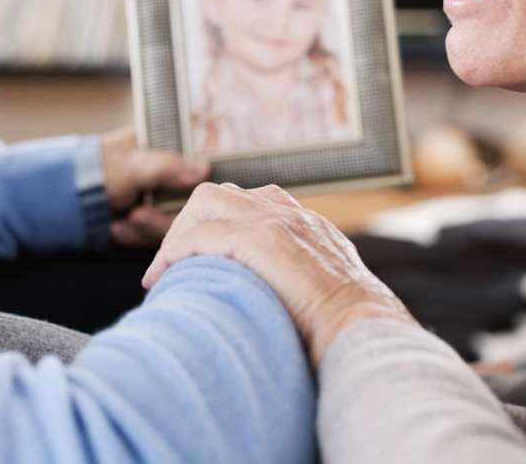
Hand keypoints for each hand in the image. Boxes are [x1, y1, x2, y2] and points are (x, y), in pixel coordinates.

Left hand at [100, 128, 208, 246]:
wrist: (58, 200)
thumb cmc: (93, 171)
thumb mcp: (131, 166)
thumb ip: (165, 167)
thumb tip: (203, 169)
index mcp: (162, 149)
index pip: (196, 163)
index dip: (198, 181)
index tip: (193, 195)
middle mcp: (164, 176)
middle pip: (189, 201)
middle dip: (163, 216)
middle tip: (138, 216)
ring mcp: (155, 200)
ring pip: (173, 223)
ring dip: (146, 228)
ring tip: (122, 223)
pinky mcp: (144, 223)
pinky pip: (152, 236)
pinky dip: (133, 235)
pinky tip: (115, 229)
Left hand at [143, 182, 413, 366]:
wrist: (364, 332)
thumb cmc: (345, 328)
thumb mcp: (326, 292)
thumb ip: (302, 281)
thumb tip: (276, 300)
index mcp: (305, 224)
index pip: (249, 202)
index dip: (215, 224)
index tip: (198, 256)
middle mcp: (290, 214)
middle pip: (221, 194)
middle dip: (189, 223)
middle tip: (173, 263)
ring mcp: (277, 221)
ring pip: (206, 202)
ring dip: (178, 234)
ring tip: (165, 269)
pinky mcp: (262, 239)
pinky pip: (201, 236)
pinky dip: (173, 254)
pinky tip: (160, 278)